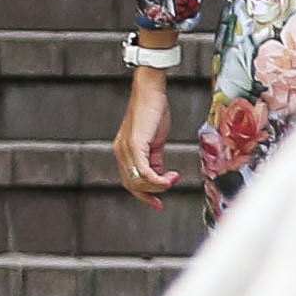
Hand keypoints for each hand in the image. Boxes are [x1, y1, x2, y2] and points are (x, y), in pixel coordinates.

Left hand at [111, 69, 180, 204]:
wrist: (150, 92)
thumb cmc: (153, 112)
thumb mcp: (154, 140)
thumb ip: (154, 158)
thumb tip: (161, 174)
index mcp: (124, 152)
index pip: (130, 181)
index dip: (144, 194)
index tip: (157, 203)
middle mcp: (121, 152)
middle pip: (132, 185)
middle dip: (152, 193)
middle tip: (170, 188)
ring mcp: (126, 149)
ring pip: (138, 181)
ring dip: (158, 185)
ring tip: (173, 179)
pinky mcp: (135, 145)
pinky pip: (143, 171)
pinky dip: (158, 179)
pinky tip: (170, 177)